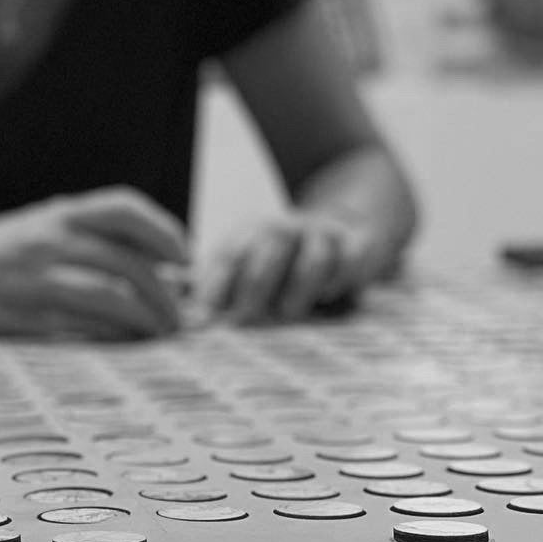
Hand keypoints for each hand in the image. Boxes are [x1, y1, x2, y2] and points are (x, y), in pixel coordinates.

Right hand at [0, 186, 189, 339]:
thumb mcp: (39, 227)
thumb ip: (88, 239)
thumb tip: (154, 266)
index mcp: (58, 213)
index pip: (124, 208)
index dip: (164, 231)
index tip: (185, 259)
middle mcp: (51, 237)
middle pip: (129, 260)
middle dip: (165, 293)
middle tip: (178, 317)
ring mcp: (38, 275)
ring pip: (112, 293)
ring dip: (146, 318)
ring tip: (159, 334)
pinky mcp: (25, 311)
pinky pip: (83, 324)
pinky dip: (114, 335)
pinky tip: (126, 344)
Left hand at [198, 210, 376, 324]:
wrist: (342, 224)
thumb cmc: (284, 259)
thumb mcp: (249, 264)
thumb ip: (218, 286)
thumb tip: (185, 317)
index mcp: (252, 232)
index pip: (229, 253)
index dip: (216, 281)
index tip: (205, 312)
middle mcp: (286, 228)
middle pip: (268, 248)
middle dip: (253, 285)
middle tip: (243, 317)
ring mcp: (322, 234)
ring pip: (311, 254)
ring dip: (298, 284)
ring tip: (287, 312)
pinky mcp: (357, 243)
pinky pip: (350, 257)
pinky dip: (339, 276)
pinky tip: (328, 295)